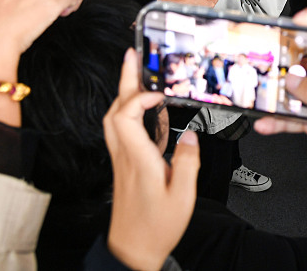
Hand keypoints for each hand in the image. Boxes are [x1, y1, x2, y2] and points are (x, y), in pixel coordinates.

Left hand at [104, 50, 199, 270]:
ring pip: (114, 119)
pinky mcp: (125, 167)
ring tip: (140, 77)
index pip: (125, 116)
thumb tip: (192, 135)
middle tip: (134, 56)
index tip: (158, 91)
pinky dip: (131, 115)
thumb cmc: (155, 228)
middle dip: (125, 81)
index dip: (138, 97)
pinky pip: (122, 133)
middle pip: (115, 110)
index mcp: (138, 160)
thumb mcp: (182, 196)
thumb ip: (187, 162)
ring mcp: (122, 161)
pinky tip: (149, 115)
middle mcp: (125, 156)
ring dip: (125, 95)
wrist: (131, 250)